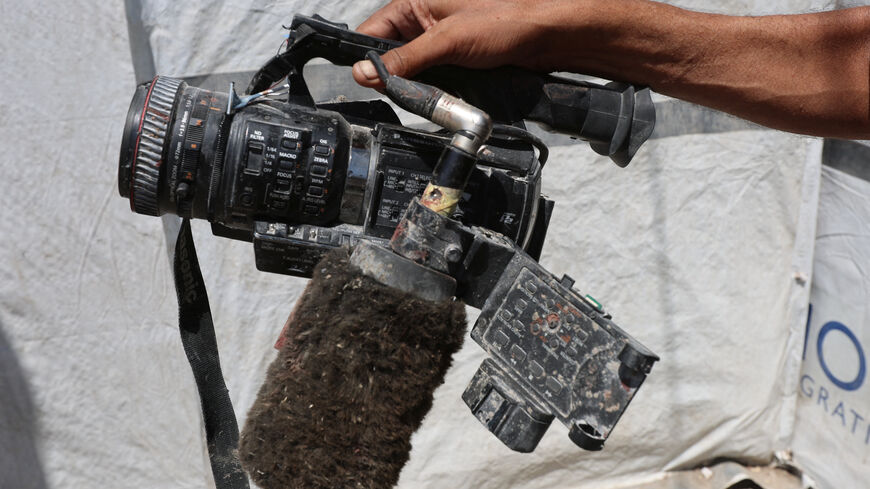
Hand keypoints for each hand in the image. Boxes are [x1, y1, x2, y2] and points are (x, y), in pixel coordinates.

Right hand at [351, 0, 578, 86]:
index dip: (366, 59)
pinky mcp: (455, 60)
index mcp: (414, 4)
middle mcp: (423, 21)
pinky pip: (433, 80)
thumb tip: (366, 72)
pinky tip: (445, 91)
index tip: (368, 82)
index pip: (371, 33)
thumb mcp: (448, 40)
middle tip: (405, 89)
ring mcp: (439, 43)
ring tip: (434, 87)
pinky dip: (436, 89)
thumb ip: (406, 59)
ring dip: (418, 85)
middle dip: (395, 76)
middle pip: (389, 56)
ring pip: (412, 72)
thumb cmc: (507, 19)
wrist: (548, 35)